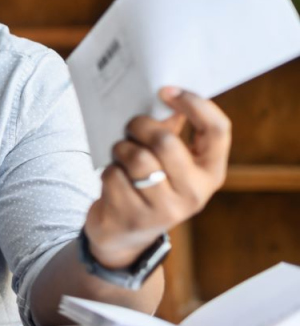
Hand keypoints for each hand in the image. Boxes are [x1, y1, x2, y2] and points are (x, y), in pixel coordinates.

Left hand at [84, 87, 230, 268]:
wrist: (123, 235)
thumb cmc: (148, 185)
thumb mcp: (170, 163)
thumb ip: (172, 130)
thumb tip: (164, 91)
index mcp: (211, 173)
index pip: (217, 130)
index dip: (194, 103)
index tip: (167, 90)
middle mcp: (194, 194)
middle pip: (166, 141)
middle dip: (140, 126)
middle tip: (131, 126)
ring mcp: (165, 210)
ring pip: (137, 158)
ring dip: (121, 148)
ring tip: (121, 154)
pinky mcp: (133, 218)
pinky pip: (114, 176)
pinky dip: (109, 171)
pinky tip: (114, 180)